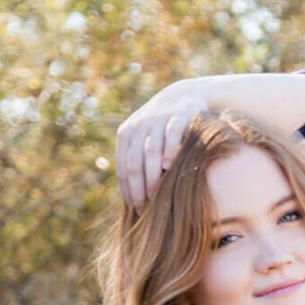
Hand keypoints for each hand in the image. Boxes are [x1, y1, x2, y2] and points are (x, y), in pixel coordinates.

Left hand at [115, 81, 213, 210]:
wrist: (182, 96)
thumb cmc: (160, 127)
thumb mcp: (143, 139)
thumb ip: (135, 160)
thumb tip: (131, 197)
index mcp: (126, 134)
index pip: (123, 167)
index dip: (128, 189)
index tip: (135, 207)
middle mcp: (139, 126)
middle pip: (135, 162)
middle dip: (139, 187)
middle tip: (145, 207)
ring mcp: (158, 120)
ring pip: (151, 151)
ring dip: (152, 175)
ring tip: (155, 194)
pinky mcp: (179, 116)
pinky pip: (172, 135)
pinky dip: (169, 150)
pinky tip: (168, 166)